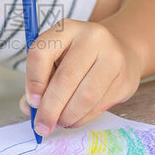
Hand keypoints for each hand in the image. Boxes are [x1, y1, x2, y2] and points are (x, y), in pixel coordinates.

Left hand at [18, 19, 143, 135]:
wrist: (120, 52)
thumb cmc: (79, 58)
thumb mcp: (56, 59)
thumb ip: (39, 81)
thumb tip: (29, 108)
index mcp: (67, 28)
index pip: (41, 53)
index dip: (33, 82)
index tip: (32, 102)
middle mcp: (92, 37)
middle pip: (65, 78)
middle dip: (50, 109)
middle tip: (42, 126)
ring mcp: (113, 57)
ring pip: (85, 96)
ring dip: (67, 117)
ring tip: (59, 122)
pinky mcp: (125, 79)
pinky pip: (99, 106)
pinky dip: (82, 118)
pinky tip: (75, 118)